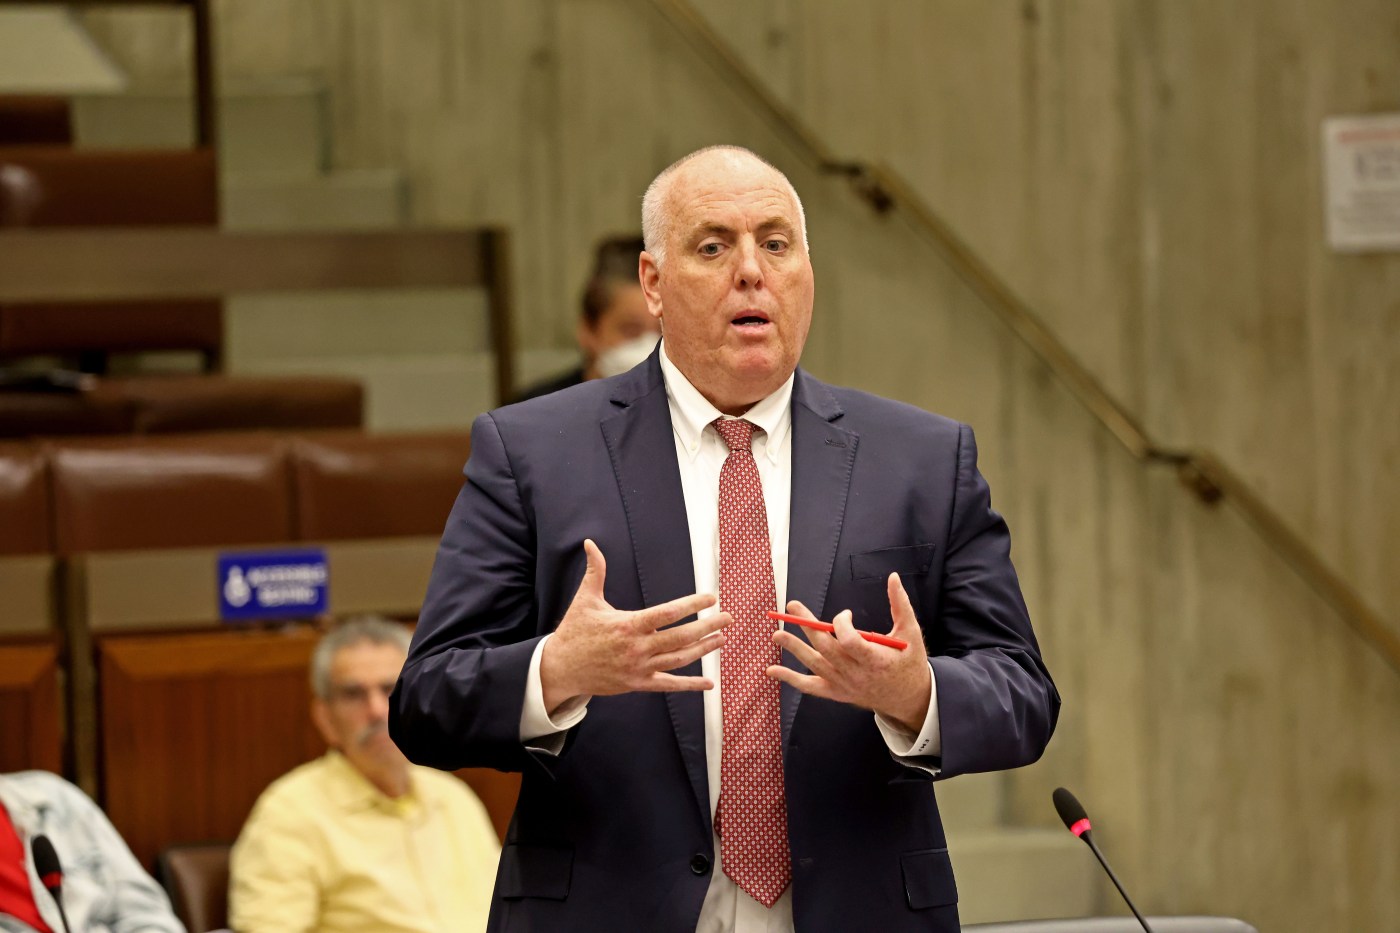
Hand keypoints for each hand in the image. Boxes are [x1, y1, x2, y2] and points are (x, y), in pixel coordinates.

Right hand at [540, 539, 730, 713]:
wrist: (560, 669)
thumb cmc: (575, 631)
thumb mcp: (585, 598)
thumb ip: (596, 571)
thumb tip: (590, 543)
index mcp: (628, 624)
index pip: (668, 613)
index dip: (692, 605)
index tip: (710, 597)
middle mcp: (637, 648)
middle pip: (681, 637)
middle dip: (708, 626)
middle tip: (728, 617)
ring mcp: (639, 668)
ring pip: (679, 659)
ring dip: (704, 649)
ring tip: (721, 638)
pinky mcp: (638, 683)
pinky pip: (669, 684)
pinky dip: (690, 685)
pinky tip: (709, 683)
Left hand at [766, 573, 931, 731]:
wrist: (909, 698)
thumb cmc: (909, 662)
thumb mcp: (911, 632)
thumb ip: (900, 604)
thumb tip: (893, 577)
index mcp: (875, 659)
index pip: (849, 641)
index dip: (842, 624)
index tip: (845, 614)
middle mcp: (856, 674)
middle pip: (826, 648)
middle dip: (807, 626)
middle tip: (792, 607)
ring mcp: (844, 685)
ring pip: (814, 664)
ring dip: (794, 648)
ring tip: (777, 634)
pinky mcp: (837, 692)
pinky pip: (810, 686)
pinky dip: (790, 679)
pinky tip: (772, 670)